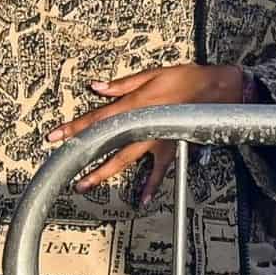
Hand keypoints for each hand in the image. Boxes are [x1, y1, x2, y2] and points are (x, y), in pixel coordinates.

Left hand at [47, 63, 243, 205]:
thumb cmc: (188, 78)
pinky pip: (159, 171)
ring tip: (85, 185)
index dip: (74, 127)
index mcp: (134, 104)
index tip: (54, 136)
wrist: (221, 90)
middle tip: (62, 165)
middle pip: (105, 142)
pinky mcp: (171, 148)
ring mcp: (156, 139)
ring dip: (104, 172)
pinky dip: (150, 186)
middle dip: (81, 153)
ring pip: (124, 159)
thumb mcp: (153, 73)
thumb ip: (123, 84)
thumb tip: (97, 87)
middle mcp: (141, 124)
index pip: (97, 118)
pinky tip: (141, 200)